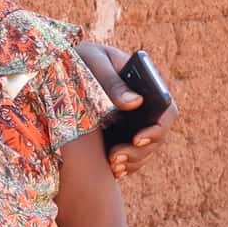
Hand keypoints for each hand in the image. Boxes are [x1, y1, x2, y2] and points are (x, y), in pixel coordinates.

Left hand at [73, 42, 178, 177]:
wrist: (61, 67)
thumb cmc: (80, 57)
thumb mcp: (94, 62)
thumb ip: (112, 81)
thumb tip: (135, 102)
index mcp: (147, 84)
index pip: (166, 109)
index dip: (158, 127)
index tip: (136, 138)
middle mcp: (145, 106)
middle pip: (158, 135)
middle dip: (140, 151)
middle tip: (115, 157)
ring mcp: (134, 122)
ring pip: (146, 149)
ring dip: (133, 161)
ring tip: (112, 164)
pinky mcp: (120, 135)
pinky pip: (133, 156)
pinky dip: (126, 165)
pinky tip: (113, 169)